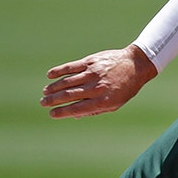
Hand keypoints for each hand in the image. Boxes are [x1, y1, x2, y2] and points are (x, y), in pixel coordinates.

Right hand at [41, 45, 157, 118]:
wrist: (135, 65)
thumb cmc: (125, 87)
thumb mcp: (115, 104)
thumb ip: (95, 110)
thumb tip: (74, 115)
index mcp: (103, 101)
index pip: (77, 108)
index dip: (63, 112)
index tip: (52, 114)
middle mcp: (96, 87)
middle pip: (69, 95)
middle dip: (53, 100)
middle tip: (43, 103)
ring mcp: (92, 73)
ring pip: (67, 81)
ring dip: (54, 87)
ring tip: (45, 92)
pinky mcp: (90, 61)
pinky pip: (71, 67)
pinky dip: (59, 71)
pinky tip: (49, 75)